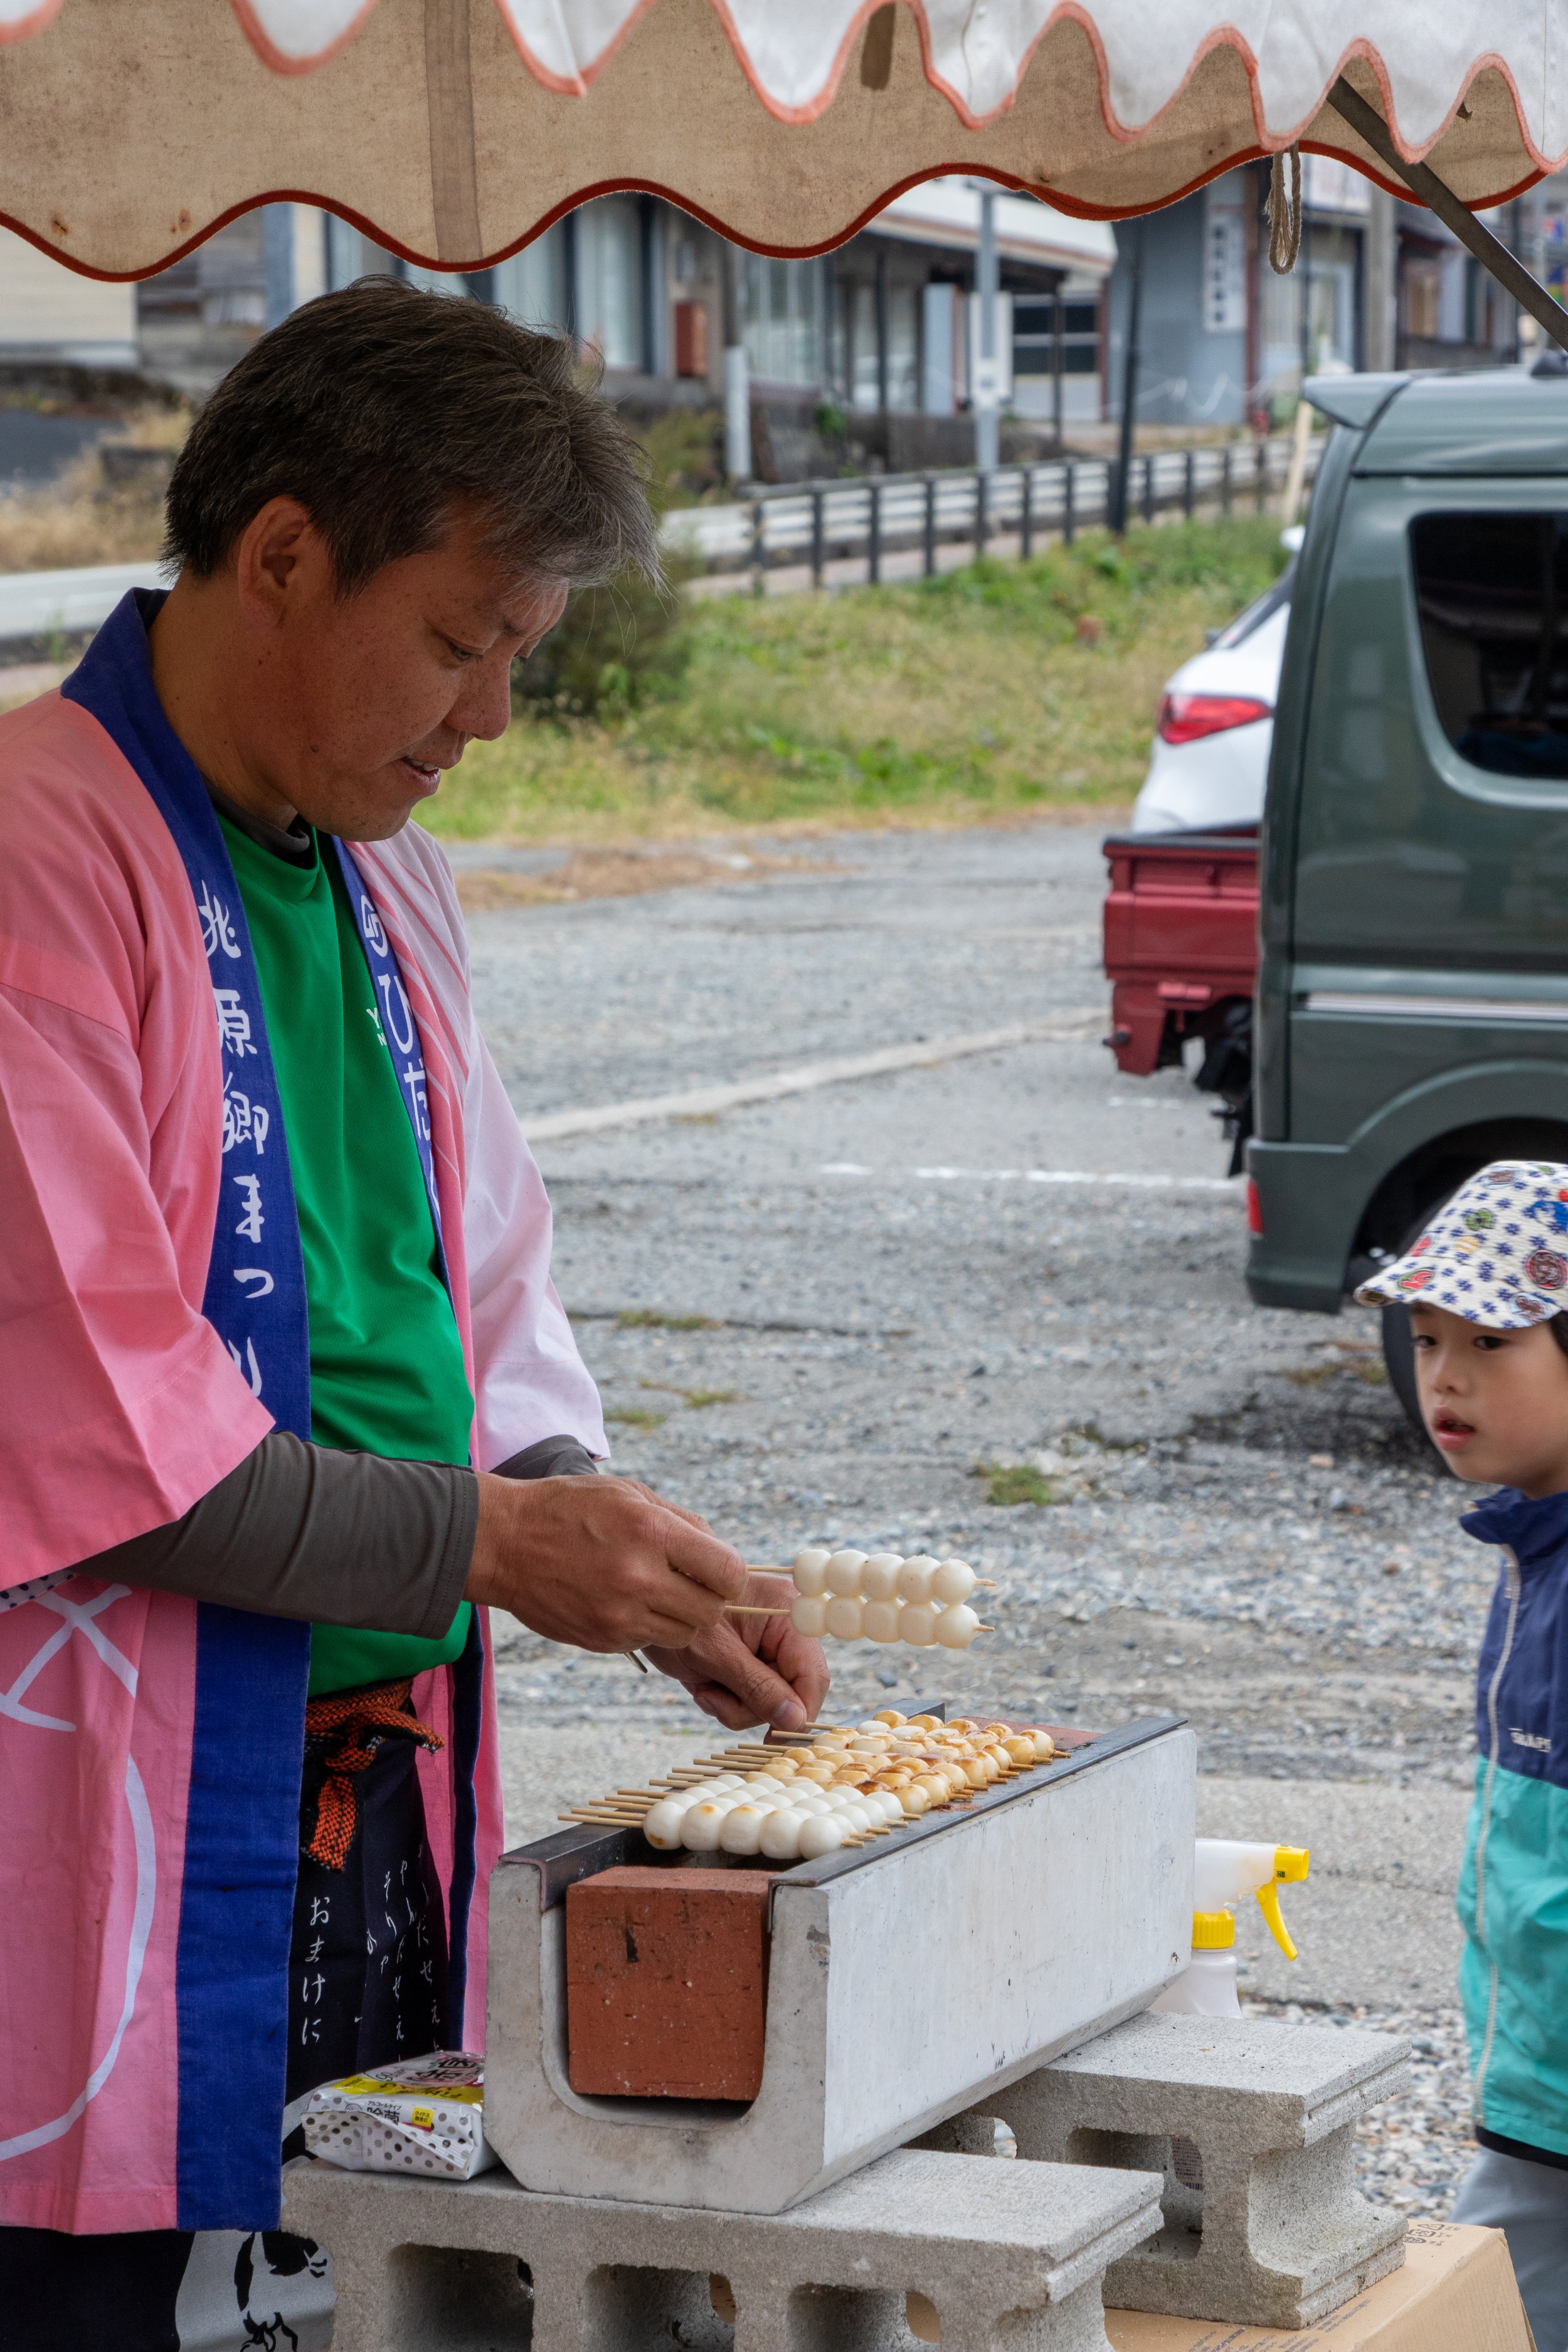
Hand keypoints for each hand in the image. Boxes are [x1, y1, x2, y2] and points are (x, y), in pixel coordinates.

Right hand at [465, 1472, 746, 1650]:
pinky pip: (649, 1640)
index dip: (729, 1573)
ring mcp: (620, 1615)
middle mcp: (639, 1577)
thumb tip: (718, 1548)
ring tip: (657, 1591)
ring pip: (685, 1634)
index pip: (728, 1572)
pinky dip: (649, 1625)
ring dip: (682, 1615)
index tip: (716, 1568)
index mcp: (651, 1532)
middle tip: (690, 1581)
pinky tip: (627, 1601)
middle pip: (712, 1611)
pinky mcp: (603, 1639)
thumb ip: (680, 1521)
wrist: (502, 1542)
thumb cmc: (568, 1508)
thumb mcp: (628, 1493)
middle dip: (710, 1597)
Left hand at [643, 1572, 829, 1732]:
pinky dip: (727, 1702)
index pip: (812, 1674)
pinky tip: (704, 1686)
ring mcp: (768, 1649)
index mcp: (787, 1615)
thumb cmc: (678, 1620)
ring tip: (704, 1688)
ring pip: (771, 1703)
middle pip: (792, 1693)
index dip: (799, 1711)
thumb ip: (757, 1686)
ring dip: (735, 1706)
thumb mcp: (715, 1655)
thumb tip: (796, 1720)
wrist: (648, 1609)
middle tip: (714, 1699)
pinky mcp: (751, 1665)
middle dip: (753, 1707)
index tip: (775, 1738)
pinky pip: (752, 1700)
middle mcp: (785, 1631)